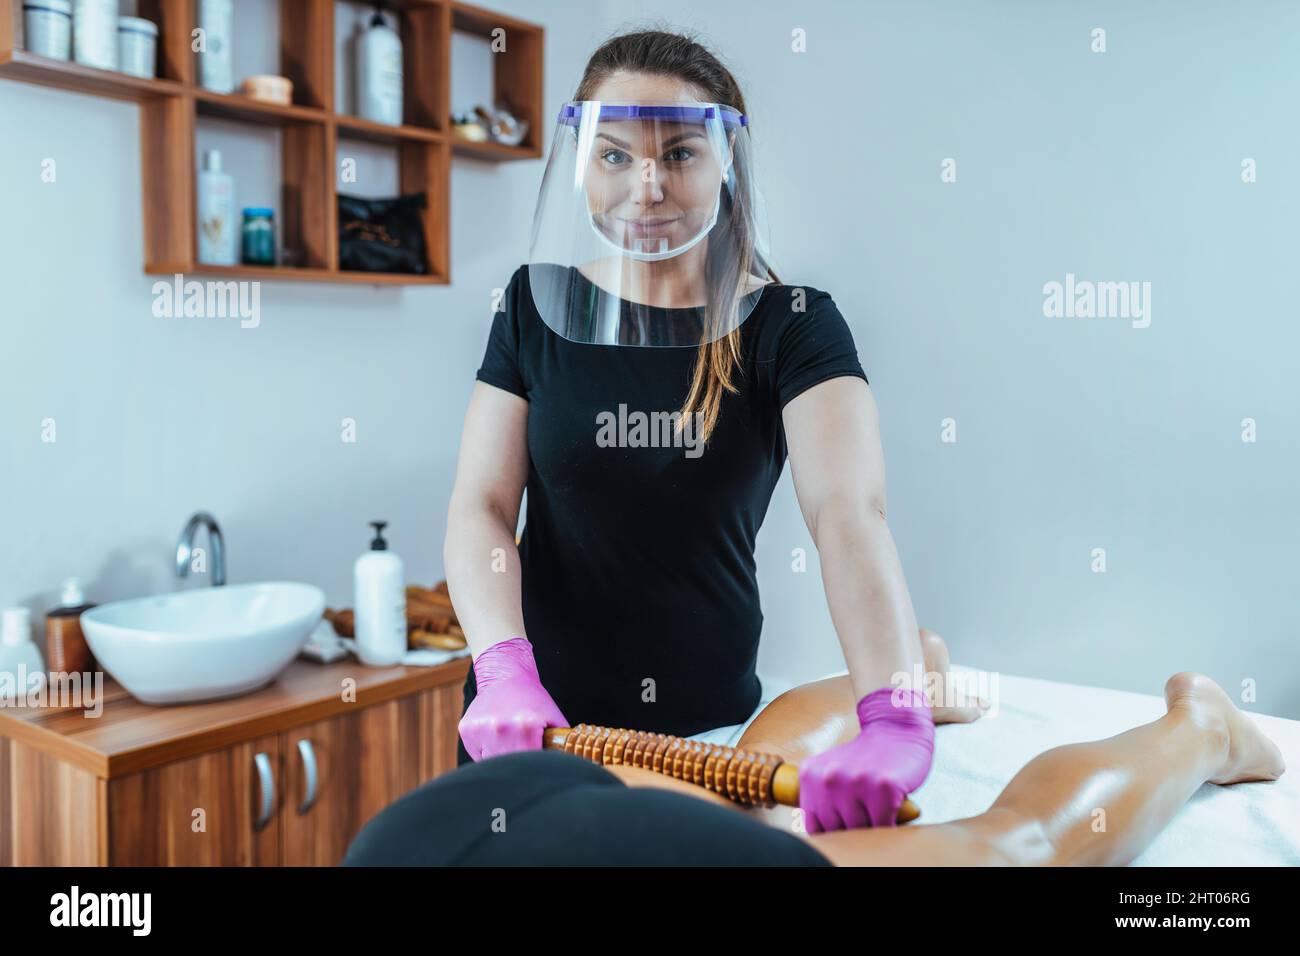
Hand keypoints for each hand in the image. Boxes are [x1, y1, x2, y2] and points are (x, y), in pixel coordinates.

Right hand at [459, 637, 569, 760]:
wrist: (505, 676)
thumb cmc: (532, 700)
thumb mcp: (554, 719)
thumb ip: (562, 745)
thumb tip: (567, 767)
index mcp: (526, 727)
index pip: (531, 765)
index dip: (535, 768)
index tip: (536, 766)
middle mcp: (500, 728)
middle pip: (510, 766)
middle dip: (518, 764)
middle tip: (522, 750)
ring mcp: (481, 729)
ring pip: (492, 763)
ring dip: (500, 758)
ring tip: (508, 740)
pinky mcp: (466, 730)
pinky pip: (477, 755)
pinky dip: (485, 751)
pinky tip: (493, 735)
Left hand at [798, 686, 934, 831]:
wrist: (896, 729)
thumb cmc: (864, 757)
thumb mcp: (829, 772)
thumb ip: (819, 799)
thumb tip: (822, 841)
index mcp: (810, 776)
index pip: (814, 827)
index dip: (832, 832)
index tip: (845, 825)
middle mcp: (829, 780)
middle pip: (838, 832)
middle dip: (853, 829)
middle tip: (866, 813)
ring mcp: (856, 783)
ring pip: (861, 832)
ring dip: (872, 828)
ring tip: (878, 808)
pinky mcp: (884, 788)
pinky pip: (884, 826)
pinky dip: (890, 825)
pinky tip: (891, 809)